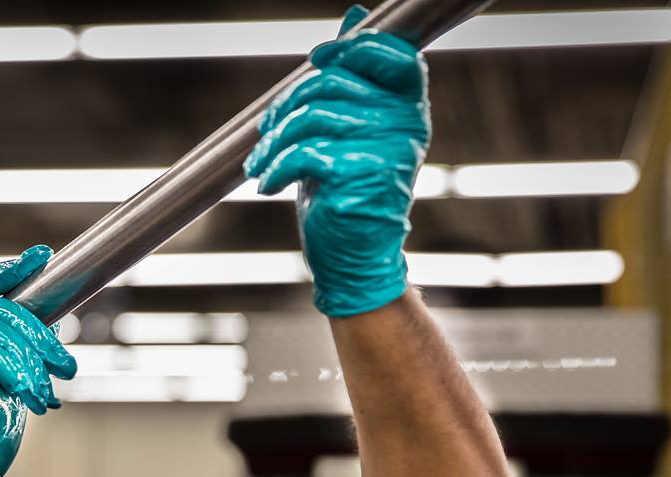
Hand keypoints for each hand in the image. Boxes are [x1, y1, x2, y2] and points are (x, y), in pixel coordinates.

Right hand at [0, 245, 76, 476]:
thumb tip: (44, 337)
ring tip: (43, 393)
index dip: (10, 274)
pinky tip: (23, 389)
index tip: (43, 258)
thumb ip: (17, 367)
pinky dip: (5, 361)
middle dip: (36, 330)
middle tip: (65, 365)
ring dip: (26, 354)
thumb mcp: (7, 402)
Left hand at [243, 5, 428, 317]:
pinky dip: (275, 167)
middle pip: (333, 81)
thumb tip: (354, 14)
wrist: (354, 258)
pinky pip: (304, 151)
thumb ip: (354, 75)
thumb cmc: (348, 193)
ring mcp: (388, 148)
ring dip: (274, 140)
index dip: (351, 47)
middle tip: (266, 131)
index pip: (393, 51)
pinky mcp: (362, 174)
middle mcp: (407, 122)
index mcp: (408, 106)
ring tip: (262, 162)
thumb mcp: (349, 129)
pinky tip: (268, 183)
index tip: (315, 63)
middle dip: (287, 104)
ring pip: (312, 116)